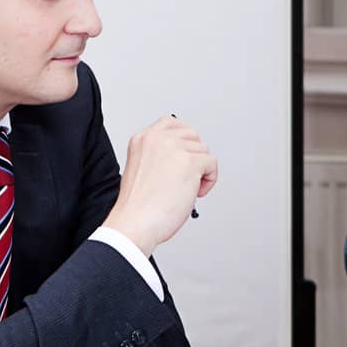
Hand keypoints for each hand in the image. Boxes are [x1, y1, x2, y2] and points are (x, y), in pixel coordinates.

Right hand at [101, 115, 217, 254]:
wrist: (134, 222)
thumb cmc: (136, 205)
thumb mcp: (140, 167)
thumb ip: (158, 155)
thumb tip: (182, 155)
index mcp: (142, 139)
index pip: (172, 123)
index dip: (182, 141)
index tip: (183, 155)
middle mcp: (157, 139)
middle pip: (192, 135)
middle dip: (193, 156)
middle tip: (184, 176)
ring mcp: (174, 148)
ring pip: (204, 150)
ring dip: (200, 171)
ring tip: (185, 188)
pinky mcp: (190, 162)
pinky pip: (212, 164)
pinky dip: (209, 180)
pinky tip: (193, 192)